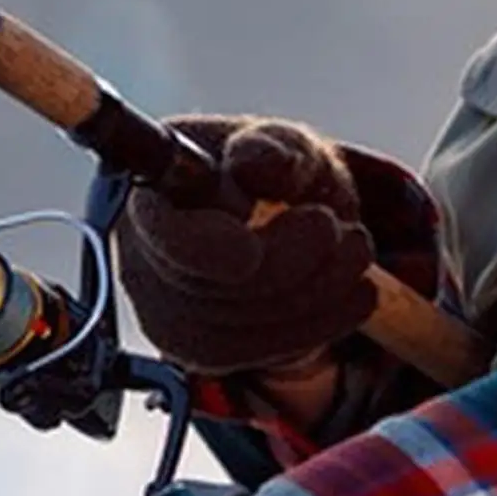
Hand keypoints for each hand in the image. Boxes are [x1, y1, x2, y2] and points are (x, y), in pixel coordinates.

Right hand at [117, 115, 437, 374]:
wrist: (272, 218)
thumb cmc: (260, 176)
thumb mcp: (275, 144)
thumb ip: (269, 147)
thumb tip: (257, 163)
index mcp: (147, 198)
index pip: (163, 237)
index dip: (209, 249)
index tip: (254, 248)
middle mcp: (142, 263)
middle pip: (207, 289)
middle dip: (287, 262)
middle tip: (334, 228)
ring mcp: (165, 315)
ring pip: (240, 326)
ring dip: (316, 291)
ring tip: (354, 250)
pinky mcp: (201, 351)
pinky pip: (261, 352)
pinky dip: (319, 323)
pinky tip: (351, 292)